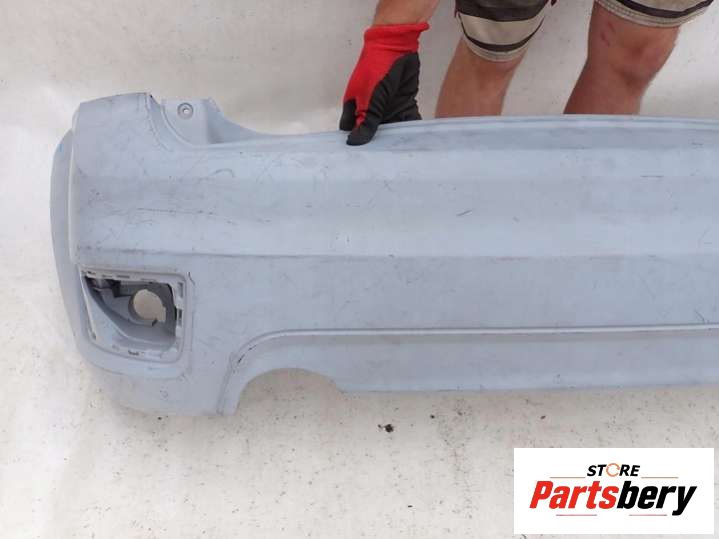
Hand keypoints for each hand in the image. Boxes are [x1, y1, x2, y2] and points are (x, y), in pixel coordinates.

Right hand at [340, 23, 428, 145]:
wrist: (396, 47)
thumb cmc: (375, 70)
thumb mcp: (369, 100)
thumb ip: (365, 122)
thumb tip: (354, 143)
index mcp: (354, 107)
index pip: (350, 129)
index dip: (354, 141)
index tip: (360, 157)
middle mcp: (369, 109)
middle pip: (371, 132)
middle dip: (377, 143)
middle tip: (383, 162)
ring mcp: (386, 106)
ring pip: (390, 127)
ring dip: (395, 137)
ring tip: (400, 155)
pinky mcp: (402, 102)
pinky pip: (405, 119)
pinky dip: (409, 128)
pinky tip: (414, 140)